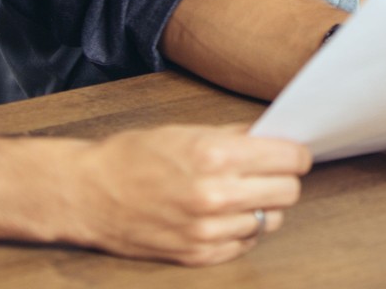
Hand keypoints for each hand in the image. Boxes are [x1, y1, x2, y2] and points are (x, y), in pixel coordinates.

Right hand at [68, 124, 309, 265]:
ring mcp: (208, 229)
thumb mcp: (186, 131)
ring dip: (263, 206)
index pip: (289, 159)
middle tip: (271, 173)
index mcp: (216, 155)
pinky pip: (244, 243)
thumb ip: (234, 137)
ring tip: (242, 194)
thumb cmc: (134, 156)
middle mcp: (216, 195)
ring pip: (270, 221)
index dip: (296, 155)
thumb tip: (274, 138)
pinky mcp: (198, 254)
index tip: (294, 154)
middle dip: (284, 180)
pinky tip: (226, 216)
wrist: (89, 194)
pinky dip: (242, 230)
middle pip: (288, 192)